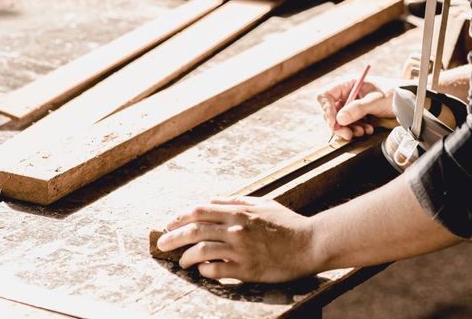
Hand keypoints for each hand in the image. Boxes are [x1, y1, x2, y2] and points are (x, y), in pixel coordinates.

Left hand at [156, 196, 316, 282]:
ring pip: (201, 250)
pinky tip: (202, 270)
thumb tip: (214, 200)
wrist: (309, 243)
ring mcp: (240, 249)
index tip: (169, 223)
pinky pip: (216, 270)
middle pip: (195, 229)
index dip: (180, 216)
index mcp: (239, 211)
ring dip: (186, 256)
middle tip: (161, 243)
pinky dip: (204, 270)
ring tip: (181, 261)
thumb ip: (237, 201)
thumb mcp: (262, 204)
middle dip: (173, 236)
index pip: (200, 210)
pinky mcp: (246, 269)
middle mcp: (236, 228)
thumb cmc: (286, 223)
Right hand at [317, 76, 403, 140]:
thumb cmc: (394, 93)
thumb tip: (339, 119)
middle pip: (331, 111)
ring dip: (349, 129)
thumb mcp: (376, 100)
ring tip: (363, 131)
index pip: (326, 95)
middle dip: (339, 124)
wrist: (408, 101)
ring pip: (340, 120)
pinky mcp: (358, 115)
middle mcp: (347, 94)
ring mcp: (352, 105)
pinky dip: (356, 130)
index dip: (327, 109)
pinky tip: (368, 129)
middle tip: (348, 134)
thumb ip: (358, 108)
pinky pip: (350, 125)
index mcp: (348, 84)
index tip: (335, 123)